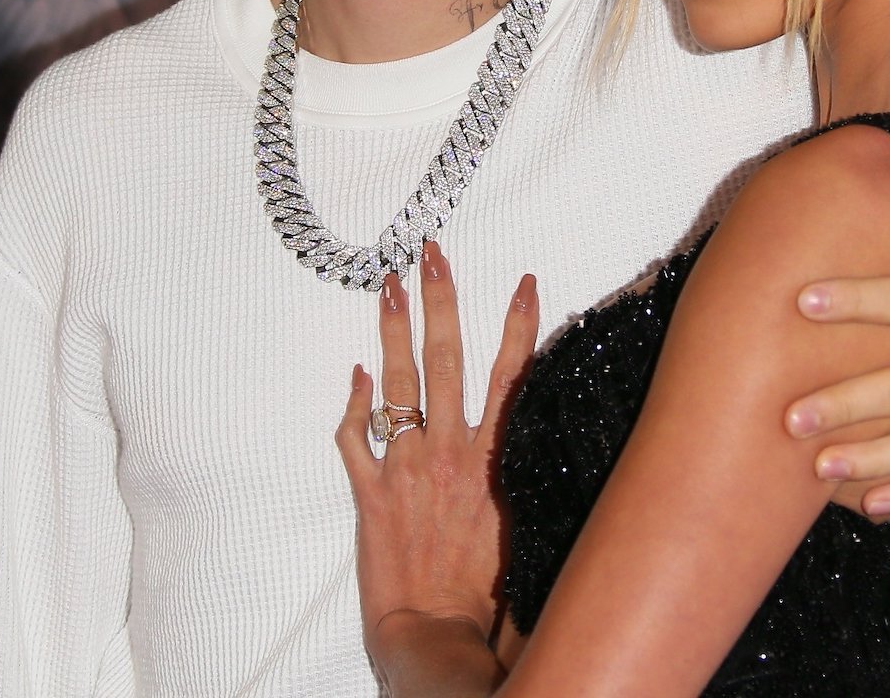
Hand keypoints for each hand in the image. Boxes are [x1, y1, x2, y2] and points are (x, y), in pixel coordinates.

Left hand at [336, 241, 538, 650]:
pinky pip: (354, 436)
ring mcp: (407, 468)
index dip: (518, 325)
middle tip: (432, 253)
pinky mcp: (371, 492)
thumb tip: (538, 439)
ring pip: (399, 383)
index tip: (523, 280)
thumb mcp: (521, 527)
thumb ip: (520, 477)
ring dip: (393, 329)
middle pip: (447, 359)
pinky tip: (353, 373)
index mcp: (495, 460)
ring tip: (389, 284)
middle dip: (442, 300)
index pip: (511, 376)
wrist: (438, 635)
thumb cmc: (489, 598)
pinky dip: (352, 403)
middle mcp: (451, 453)